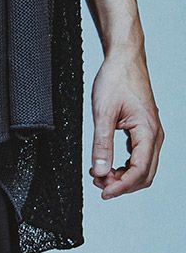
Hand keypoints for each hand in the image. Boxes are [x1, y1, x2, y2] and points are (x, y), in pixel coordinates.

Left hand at [89, 47, 163, 198]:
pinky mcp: (143, 132)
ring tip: (99, 175)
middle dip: (121, 185)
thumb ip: (101, 145)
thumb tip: (101, 172)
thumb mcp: (102, 114)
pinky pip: (138, 159)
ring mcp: (150, 134)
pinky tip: (106, 166)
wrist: (124, 59)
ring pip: (142, 169)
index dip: (121, 187)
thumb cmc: (116, 80)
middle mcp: (154, 134)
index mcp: (148, 131)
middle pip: (144, 175)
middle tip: (98, 183)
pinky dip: (123, 168)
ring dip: (122, 178)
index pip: (140, 171)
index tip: (103, 193)